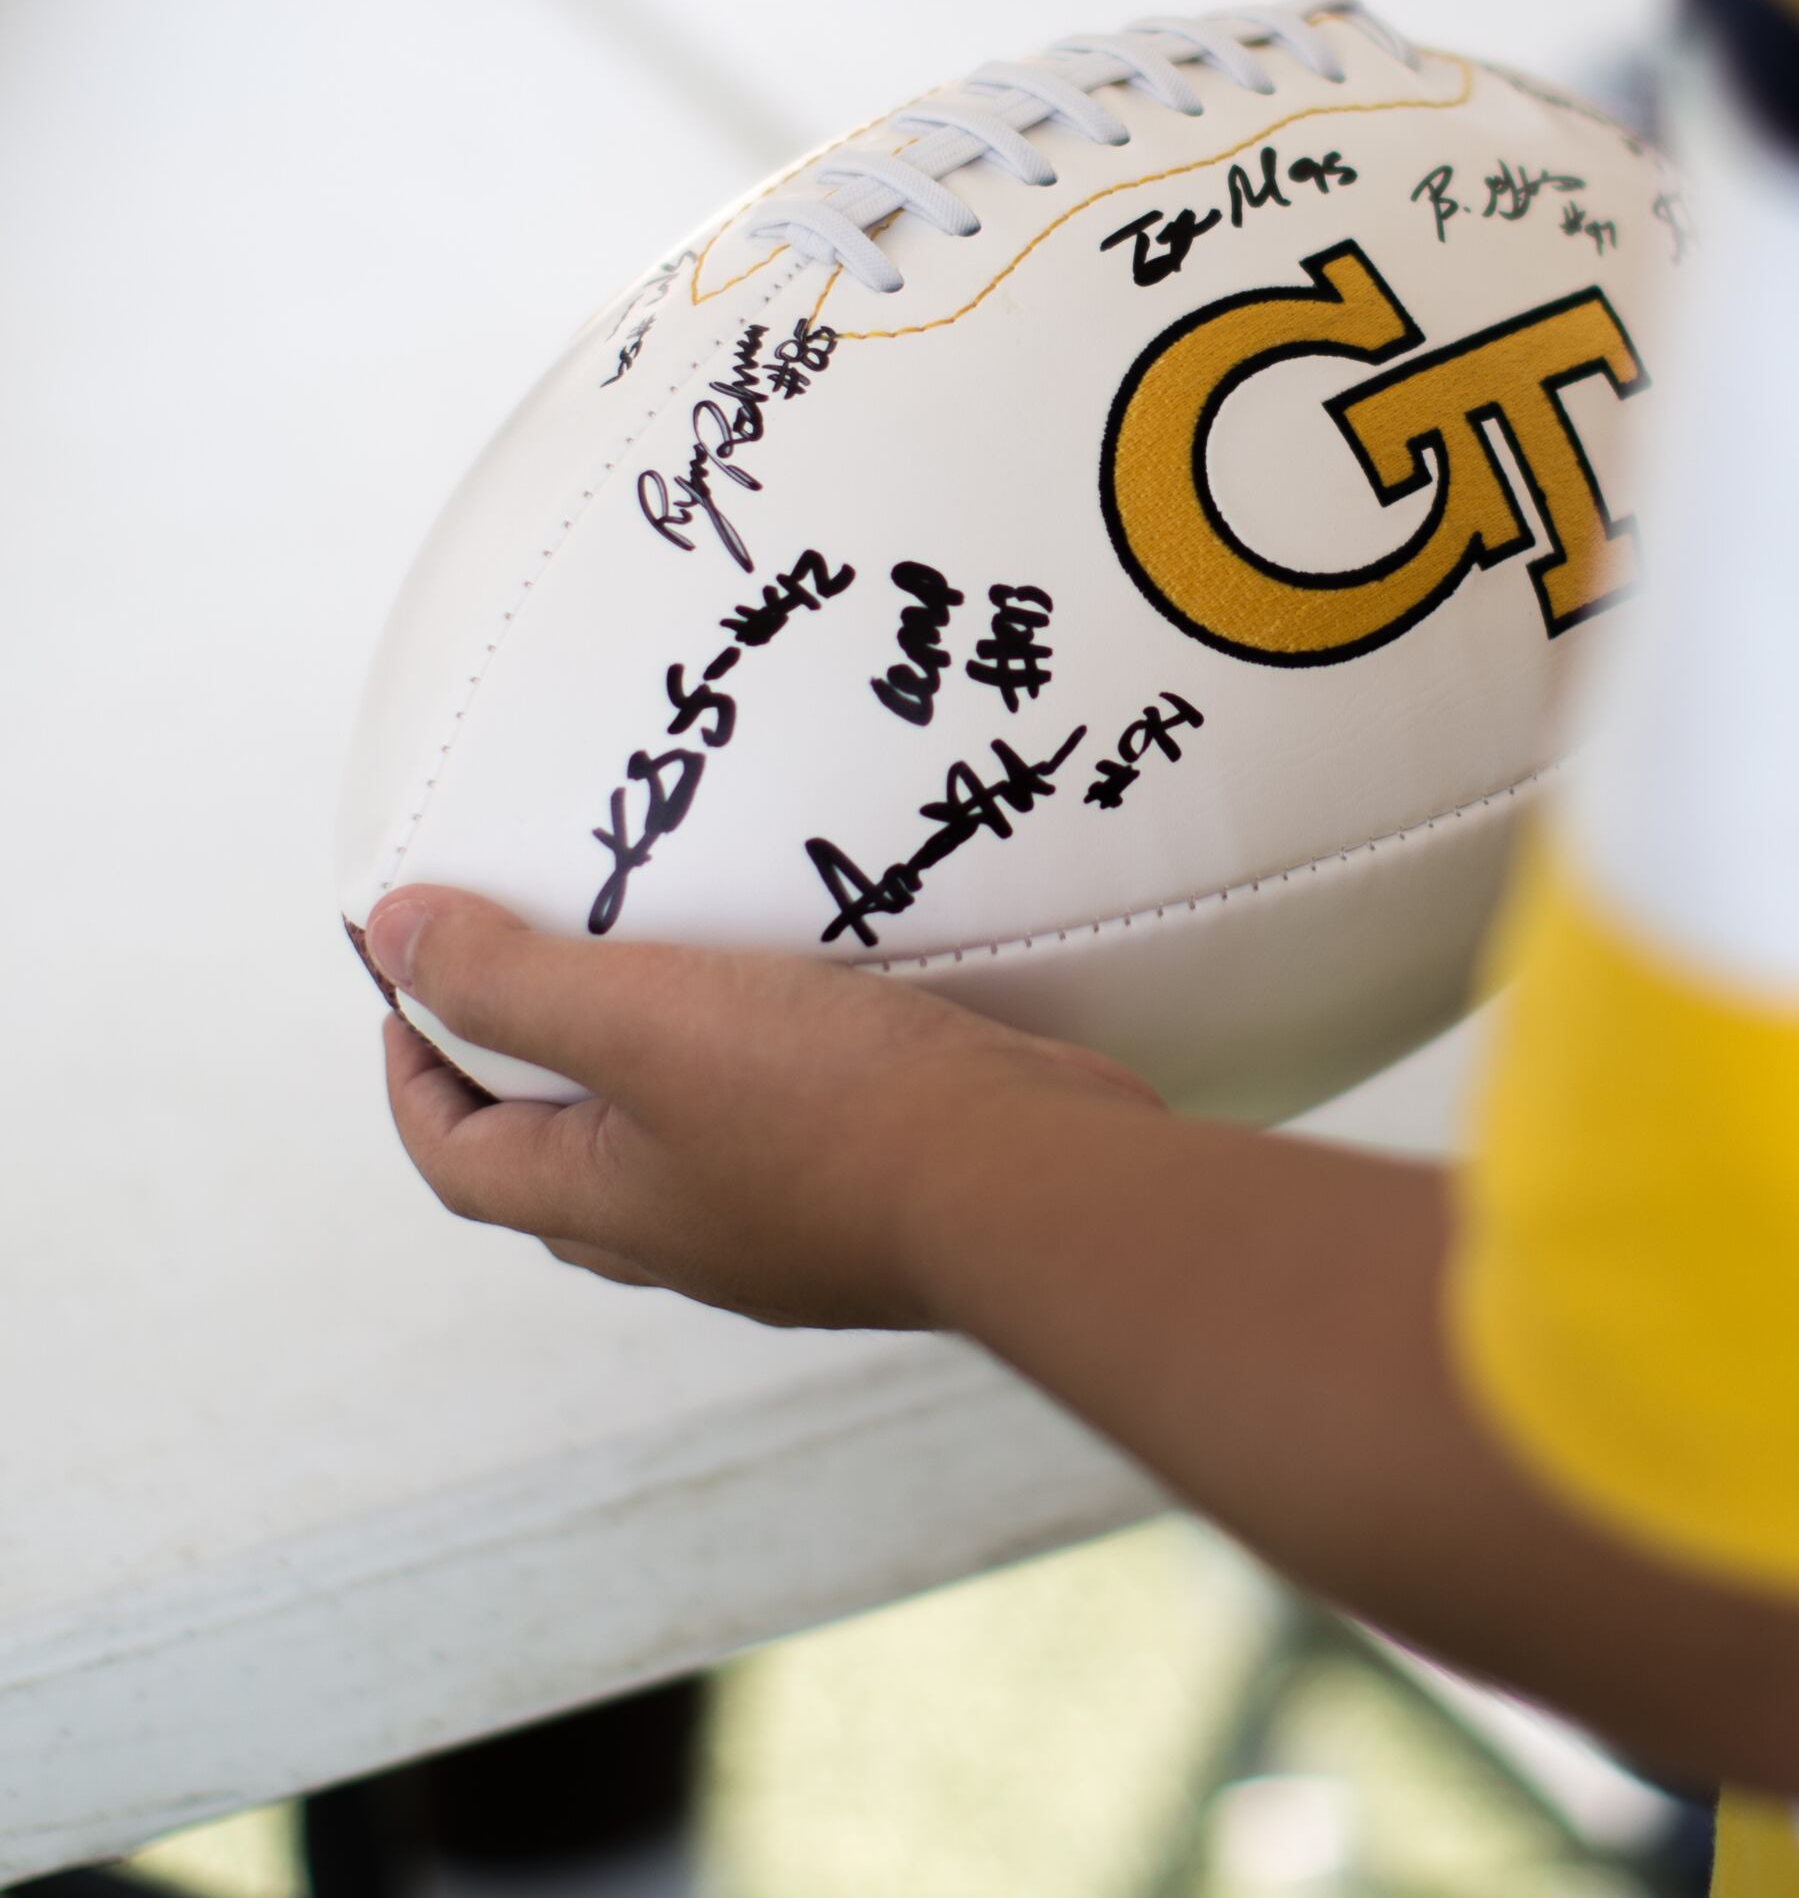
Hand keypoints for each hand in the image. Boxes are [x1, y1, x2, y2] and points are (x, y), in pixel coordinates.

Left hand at [369, 885, 1166, 1329]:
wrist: (1032, 1185)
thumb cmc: (837, 1111)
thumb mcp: (648, 1019)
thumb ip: (514, 979)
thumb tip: (391, 936)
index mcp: (611, 1207)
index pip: (461, 1161)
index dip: (415, 1080)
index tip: (416, 990)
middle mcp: (692, 1237)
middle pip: (562, 1170)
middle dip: (526, 1086)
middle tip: (534, 984)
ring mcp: (792, 1228)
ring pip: (682, 1160)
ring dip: (656, 1085)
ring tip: (681, 980)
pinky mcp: (883, 1194)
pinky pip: (794, 1137)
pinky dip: (773, 1077)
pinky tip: (824, 1006)